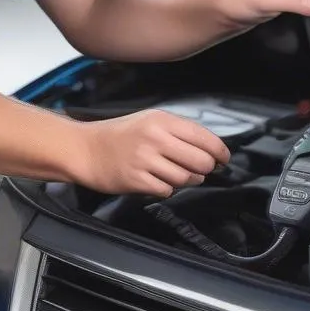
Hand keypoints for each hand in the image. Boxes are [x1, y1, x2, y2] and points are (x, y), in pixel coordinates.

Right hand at [76, 109, 230, 196]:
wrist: (85, 149)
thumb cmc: (120, 135)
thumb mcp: (150, 120)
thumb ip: (178, 131)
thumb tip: (208, 147)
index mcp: (162, 121)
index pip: (204, 138)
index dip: (220, 151)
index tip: (223, 158)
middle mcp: (156, 139)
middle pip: (200, 161)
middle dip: (206, 168)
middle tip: (203, 169)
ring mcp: (145, 160)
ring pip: (186, 178)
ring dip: (188, 180)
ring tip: (181, 175)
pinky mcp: (136, 180)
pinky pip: (167, 190)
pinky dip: (168, 188)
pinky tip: (159, 181)